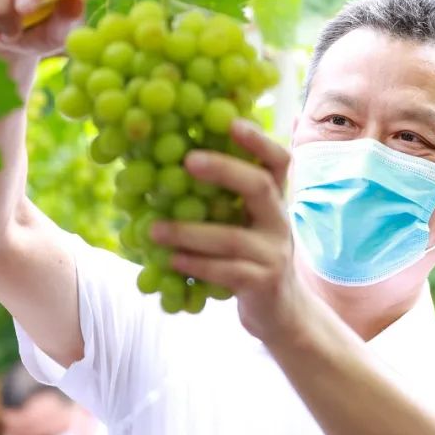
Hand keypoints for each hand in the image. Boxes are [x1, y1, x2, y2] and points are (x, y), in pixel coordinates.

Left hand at [150, 120, 318, 343]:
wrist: (281, 312)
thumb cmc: (250, 257)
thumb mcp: (246, 223)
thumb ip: (224, 198)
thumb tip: (170, 162)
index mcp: (274, 200)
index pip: (277, 161)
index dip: (258, 141)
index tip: (232, 122)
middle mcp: (279, 220)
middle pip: (260, 186)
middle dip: (224, 170)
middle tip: (187, 161)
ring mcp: (273, 253)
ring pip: (231, 236)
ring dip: (188, 231)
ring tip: (153, 229)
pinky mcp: (263, 283)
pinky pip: (225, 271)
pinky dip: (195, 264)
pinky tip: (171, 261)